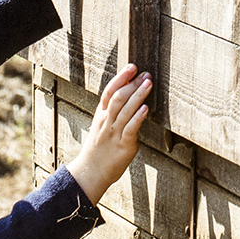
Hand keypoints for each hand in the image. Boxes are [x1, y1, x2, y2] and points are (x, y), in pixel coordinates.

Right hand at [67, 64, 152, 204]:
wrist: (91, 171)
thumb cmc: (99, 148)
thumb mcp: (101, 126)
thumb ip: (112, 111)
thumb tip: (127, 93)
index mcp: (101, 115)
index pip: (108, 91)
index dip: (120, 78)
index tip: (131, 67)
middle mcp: (106, 121)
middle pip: (118, 98)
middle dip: (132, 84)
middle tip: (145, 74)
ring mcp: (114, 133)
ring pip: (124, 110)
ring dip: (137, 95)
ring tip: (148, 84)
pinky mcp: (123, 145)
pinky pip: (130, 129)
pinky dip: (138, 117)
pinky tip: (145, 108)